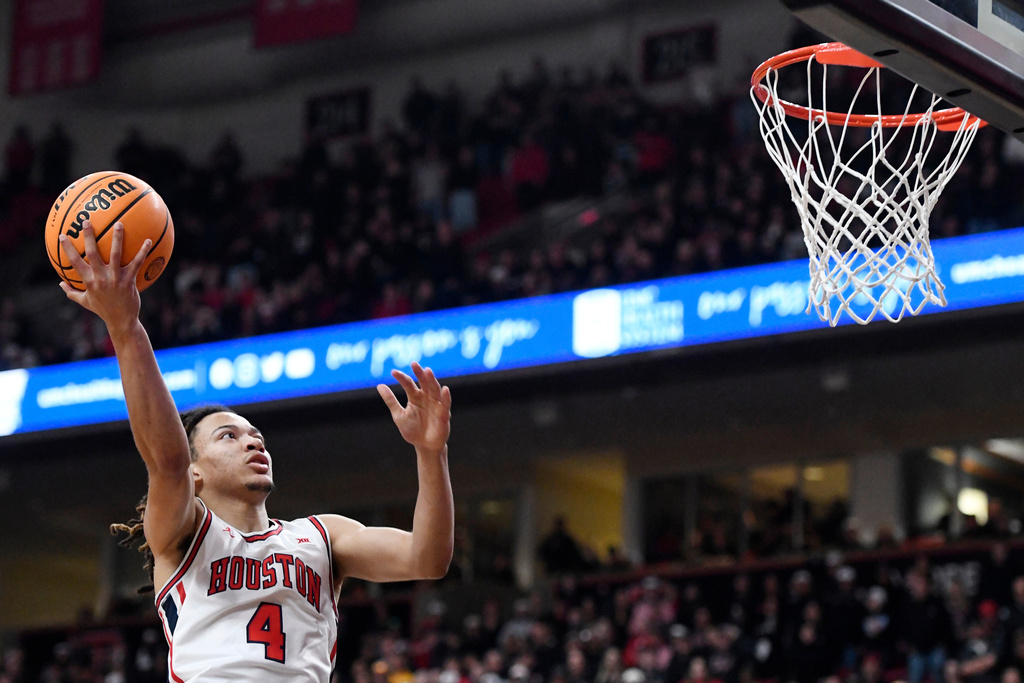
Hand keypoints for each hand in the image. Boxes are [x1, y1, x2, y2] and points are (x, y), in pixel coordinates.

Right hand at [58, 220, 151, 336]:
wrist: (121, 320)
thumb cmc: (103, 310)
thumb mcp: (85, 302)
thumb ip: (72, 292)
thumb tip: (60, 283)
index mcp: (88, 281)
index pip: (74, 262)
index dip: (67, 249)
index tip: (62, 235)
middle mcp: (100, 278)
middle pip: (93, 253)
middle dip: (89, 237)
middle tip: (86, 221)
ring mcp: (116, 278)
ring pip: (116, 254)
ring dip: (117, 238)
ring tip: (119, 224)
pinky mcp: (130, 280)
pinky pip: (137, 263)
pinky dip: (143, 251)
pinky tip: (148, 240)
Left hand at [377, 362, 450, 453]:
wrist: (424, 446)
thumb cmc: (412, 430)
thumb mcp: (398, 415)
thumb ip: (390, 400)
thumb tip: (379, 385)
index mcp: (415, 397)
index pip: (408, 383)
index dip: (402, 377)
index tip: (393, 372)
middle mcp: (426, 397)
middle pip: (423, 382)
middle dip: (420, 373)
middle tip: (414, 364)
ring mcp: (436, 404)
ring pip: (434, 389)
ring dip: (432, 380)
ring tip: (427, 371)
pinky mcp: (444, 414)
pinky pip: (445, 404)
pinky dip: (446, 396)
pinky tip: (444, 389)